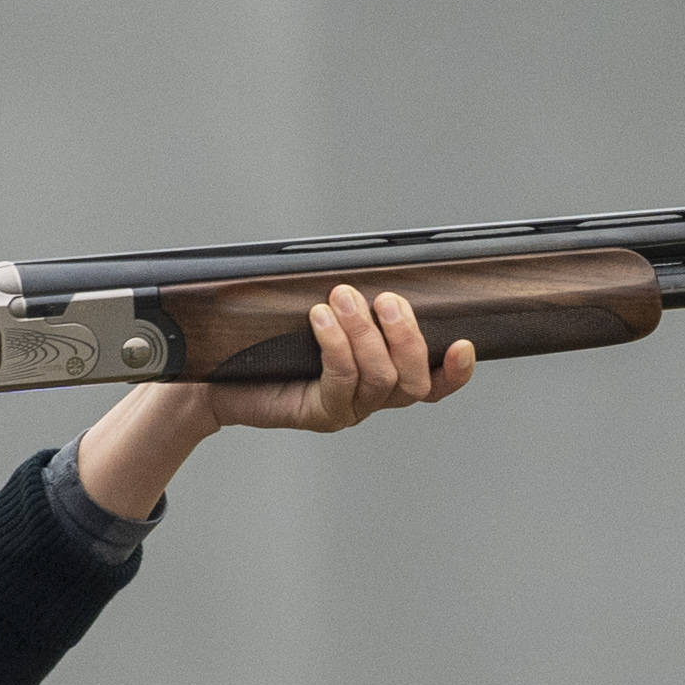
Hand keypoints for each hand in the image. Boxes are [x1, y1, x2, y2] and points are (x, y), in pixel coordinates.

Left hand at [204, 285, 474, 432]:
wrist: (222, 376)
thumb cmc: (273, 344)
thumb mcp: (323, 317)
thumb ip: (355, 304)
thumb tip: (371, 270)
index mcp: (384, 378)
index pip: (434, 384)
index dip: (455, 371)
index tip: (461, 344)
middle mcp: (372, 399)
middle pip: (413, 380)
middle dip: (405, 333)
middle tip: (382, 298)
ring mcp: (348, 410)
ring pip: (380, 377)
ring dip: (365, 331)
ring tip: (341, 298)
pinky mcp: (319, 414)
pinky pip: (341, 380)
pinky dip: (336, 343)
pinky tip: (321, 318)